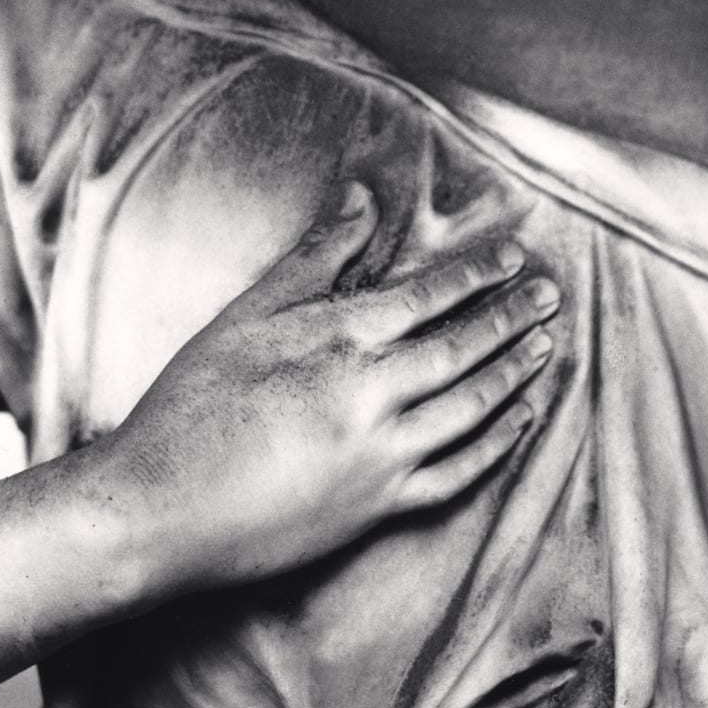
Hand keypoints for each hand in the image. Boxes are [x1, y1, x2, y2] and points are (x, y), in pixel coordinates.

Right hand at [103, 182, 559, 594]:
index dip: (477, 276)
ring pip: (471, 411)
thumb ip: (312, 257)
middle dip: (511, 319)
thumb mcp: (245, 315)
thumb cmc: (190, 404)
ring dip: (513, 376)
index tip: (515, 259)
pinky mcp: (376, 509)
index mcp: (337, 341)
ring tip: (543, 349)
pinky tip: (517, 424)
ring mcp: (379, 458)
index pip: (428, 299)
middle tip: (552, 296)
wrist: (156, 509)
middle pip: (462, 351)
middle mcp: (370, 396)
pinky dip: (496, 446)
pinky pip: (456, 476)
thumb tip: (359, 197)